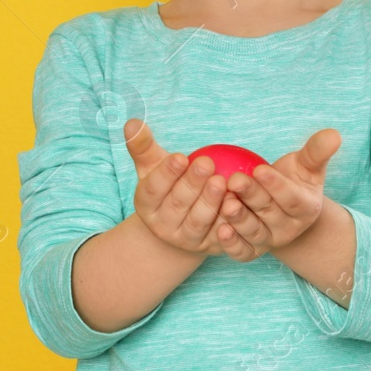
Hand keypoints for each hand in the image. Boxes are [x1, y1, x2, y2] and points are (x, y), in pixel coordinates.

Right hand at [122, 119, 227, 256]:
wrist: (179, 227)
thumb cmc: (167, 187)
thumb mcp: (153, 167)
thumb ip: (143, 146)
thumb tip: (133, 122)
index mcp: (146, 204)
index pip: (153, 188)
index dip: (166, 173)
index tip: (180, 157)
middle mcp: (162, 225)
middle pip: (177, 204)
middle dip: (192, 184)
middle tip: (206, 164)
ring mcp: (186, 240)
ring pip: (198, 221)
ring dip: (211, 202)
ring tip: (222, 182)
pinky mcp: (209, 247)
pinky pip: (220, 235)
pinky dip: (229, 221)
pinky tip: (238, 203)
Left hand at [213, 128, 340, 262]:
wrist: (280, 207)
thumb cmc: (293, 180)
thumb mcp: (306, 165)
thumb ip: (316, 151)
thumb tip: (334, 134)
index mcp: (305, 207)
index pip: (291, 198)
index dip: (275, 185)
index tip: (259, 169)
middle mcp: (289, 228)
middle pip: (268, 212)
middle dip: (251, 196)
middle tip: (234, 181)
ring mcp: (270, 240)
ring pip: (254, 232)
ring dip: (239, 220)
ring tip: (225, 204)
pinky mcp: (252, 250)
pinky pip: (243, 251)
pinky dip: (232, 245)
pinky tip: (220, 231)